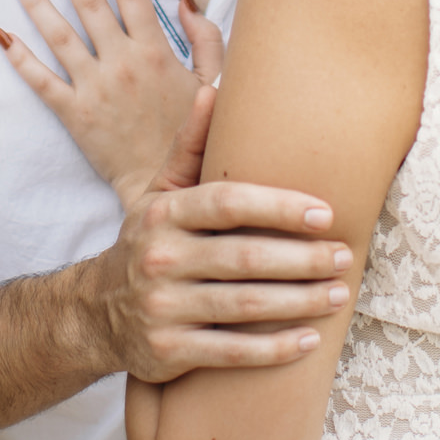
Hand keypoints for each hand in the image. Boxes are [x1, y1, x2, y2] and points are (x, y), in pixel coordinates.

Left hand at [0, 0, 225, 208]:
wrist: (167, 185)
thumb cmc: (193, 132)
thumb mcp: (214, 80)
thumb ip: (205, 35)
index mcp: (156, 51)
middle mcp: (122, 63)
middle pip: (89, 3)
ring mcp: (95, 87)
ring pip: (59, 35)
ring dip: (36, 1)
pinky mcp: (74, 114)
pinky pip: (41, 81)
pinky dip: (19, 57)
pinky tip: (1, 34)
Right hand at [73, 95, 351, 382]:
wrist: (95, 313)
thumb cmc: (148, 242)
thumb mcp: (160, 193)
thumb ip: (190, 146)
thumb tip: (214, 88)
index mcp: (165, 213)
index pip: (229, 203)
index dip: (280, 207)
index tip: (326, 213)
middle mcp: (160, 258)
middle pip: (244, 258)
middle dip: (303, 259)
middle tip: (345, 256)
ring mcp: (162, 308)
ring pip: (244, 307)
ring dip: (299, 302)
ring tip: (339, 294)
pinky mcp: (168, 352)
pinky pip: (231, 352)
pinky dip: (274, 349)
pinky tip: (309, 341)